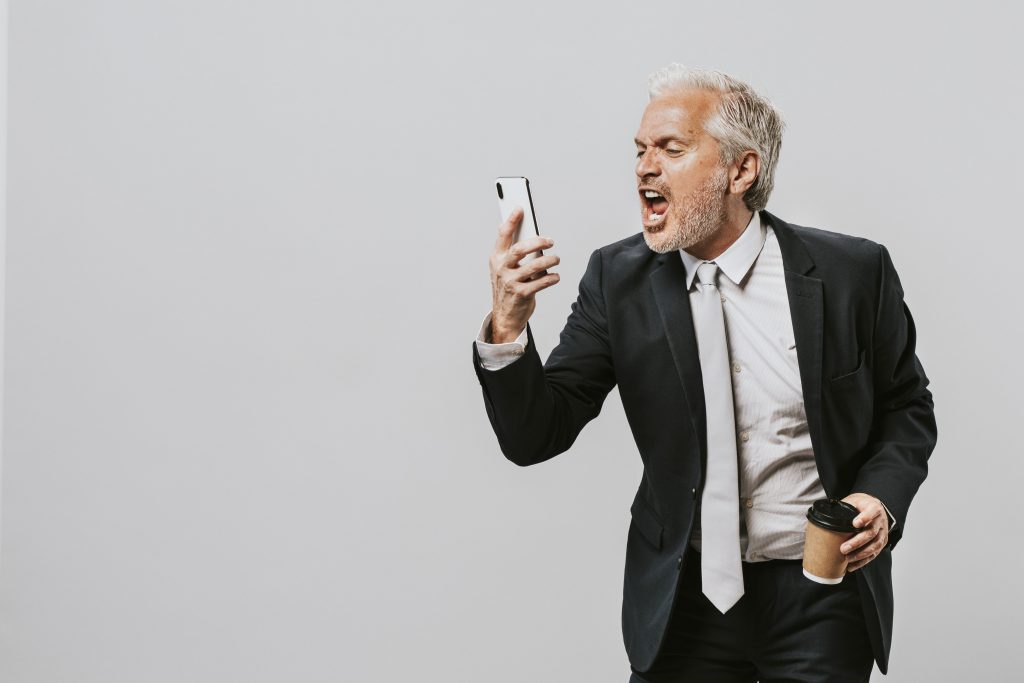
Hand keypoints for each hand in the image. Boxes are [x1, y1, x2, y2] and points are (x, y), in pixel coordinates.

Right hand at [489, 207, 559, 342]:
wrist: (505, 316)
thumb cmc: (507, 288)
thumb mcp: (502, 268)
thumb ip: (508, 250)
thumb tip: (511, 227)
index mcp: (497, 259)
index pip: (503, 235)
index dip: (511, 221)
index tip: (520, 209)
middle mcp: (502, 269)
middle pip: (521, 249)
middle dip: (538, 242)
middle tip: (550, 241)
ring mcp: (511, 282)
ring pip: (535, 266)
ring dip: (550, 261)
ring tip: (556, 259)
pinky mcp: (522, 294)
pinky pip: (541, 282)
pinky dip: (551, 278)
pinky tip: (555, 276)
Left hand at [840, 492, 889, 572]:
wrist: (874, 507)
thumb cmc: (860, 505)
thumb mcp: (853, 501)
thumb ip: (844, 508)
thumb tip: (824, 517)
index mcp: (874, 508)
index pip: (872, 512)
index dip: (864, 518)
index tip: (855, 523)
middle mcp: (880, 521)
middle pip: (871, 532)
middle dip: (857, 542)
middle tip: (843, 548)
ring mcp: (883, 533)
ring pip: (874, 545)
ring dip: (860, 554)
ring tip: (847, 558)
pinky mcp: (881, 543)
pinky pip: (874, 554)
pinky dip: (863, 561)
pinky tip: (852, 565)